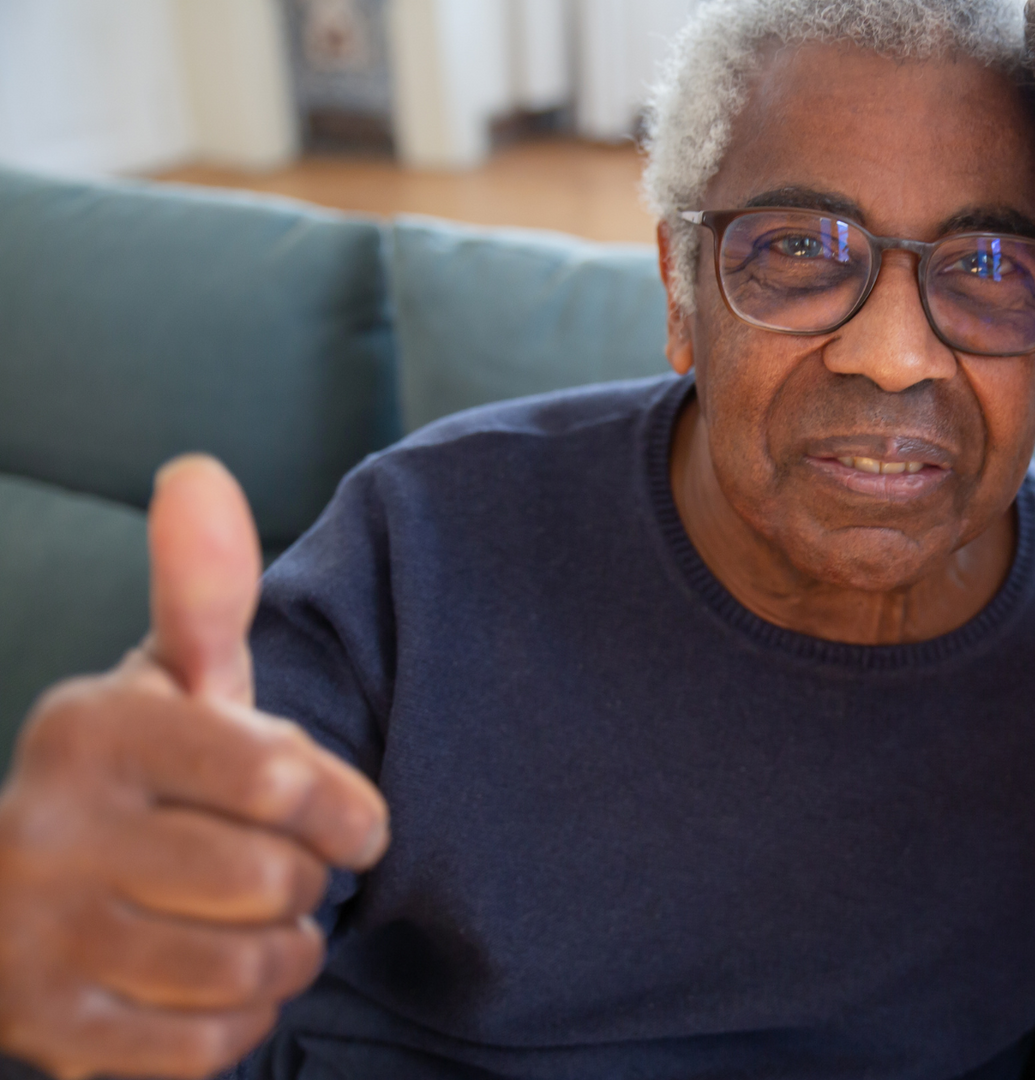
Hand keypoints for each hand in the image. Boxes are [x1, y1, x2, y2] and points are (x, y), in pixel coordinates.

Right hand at [0, 455, 389, 1079]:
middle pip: (276, 881)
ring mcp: (35, 939)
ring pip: (250, 970)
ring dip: (285, 957)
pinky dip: (238, 1023)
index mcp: (94, 729)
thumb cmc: (142, 784)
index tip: (354, 824)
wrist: (15, 905)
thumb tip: (198, 471)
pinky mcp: (49, 1032)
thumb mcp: (172, 688)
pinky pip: (209, 1048)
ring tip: (262, 929)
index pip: (278, 777)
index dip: (346, 811)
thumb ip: (203, 595)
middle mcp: (46, 829)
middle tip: (286, 877)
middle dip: (309, 886)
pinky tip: (211, 984)